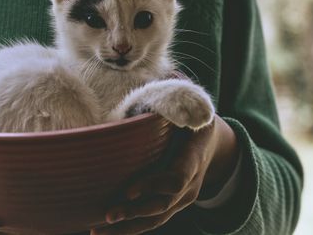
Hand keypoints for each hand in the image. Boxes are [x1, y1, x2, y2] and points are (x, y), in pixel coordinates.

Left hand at [91, 116, 237, 234]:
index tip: (130, 190)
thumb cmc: (192, 120)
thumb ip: (175, 105)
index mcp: (194, 157)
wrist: (214, 144)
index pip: (177, 179)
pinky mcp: (173, 204)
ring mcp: (183, 198)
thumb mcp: (191, 109)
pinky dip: (130, 227)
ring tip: (98, 230)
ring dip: (128, 227)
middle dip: (135, 211)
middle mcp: (192, 183)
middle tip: (109, 214)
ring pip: (157, 218)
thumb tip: (158, 92)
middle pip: (164, 204)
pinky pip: (152, 220)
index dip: (154, 186)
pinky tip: (105, 230)